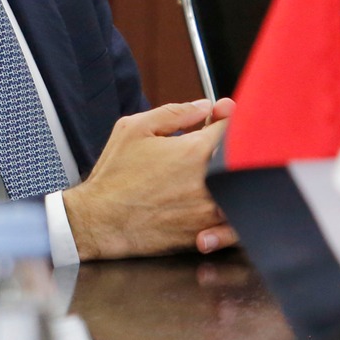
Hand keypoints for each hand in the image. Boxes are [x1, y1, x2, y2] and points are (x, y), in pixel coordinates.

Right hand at [60, 99, 236, 261]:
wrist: (100, 221)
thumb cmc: (114, 177)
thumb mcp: (135, 129)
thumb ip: (175, 113)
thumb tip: (204, 107)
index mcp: (195, 152)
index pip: (229, 127)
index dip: (226, 117)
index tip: (220, 115)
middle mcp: (209, 182)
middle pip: (239, 158)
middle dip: (229, 145)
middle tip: (208, 145)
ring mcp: (209, 211)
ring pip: (238, 190)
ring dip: (230, 178)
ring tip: (206, 176)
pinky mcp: (205, 233)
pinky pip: (230, 220)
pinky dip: (227, 208)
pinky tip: (207, 201)